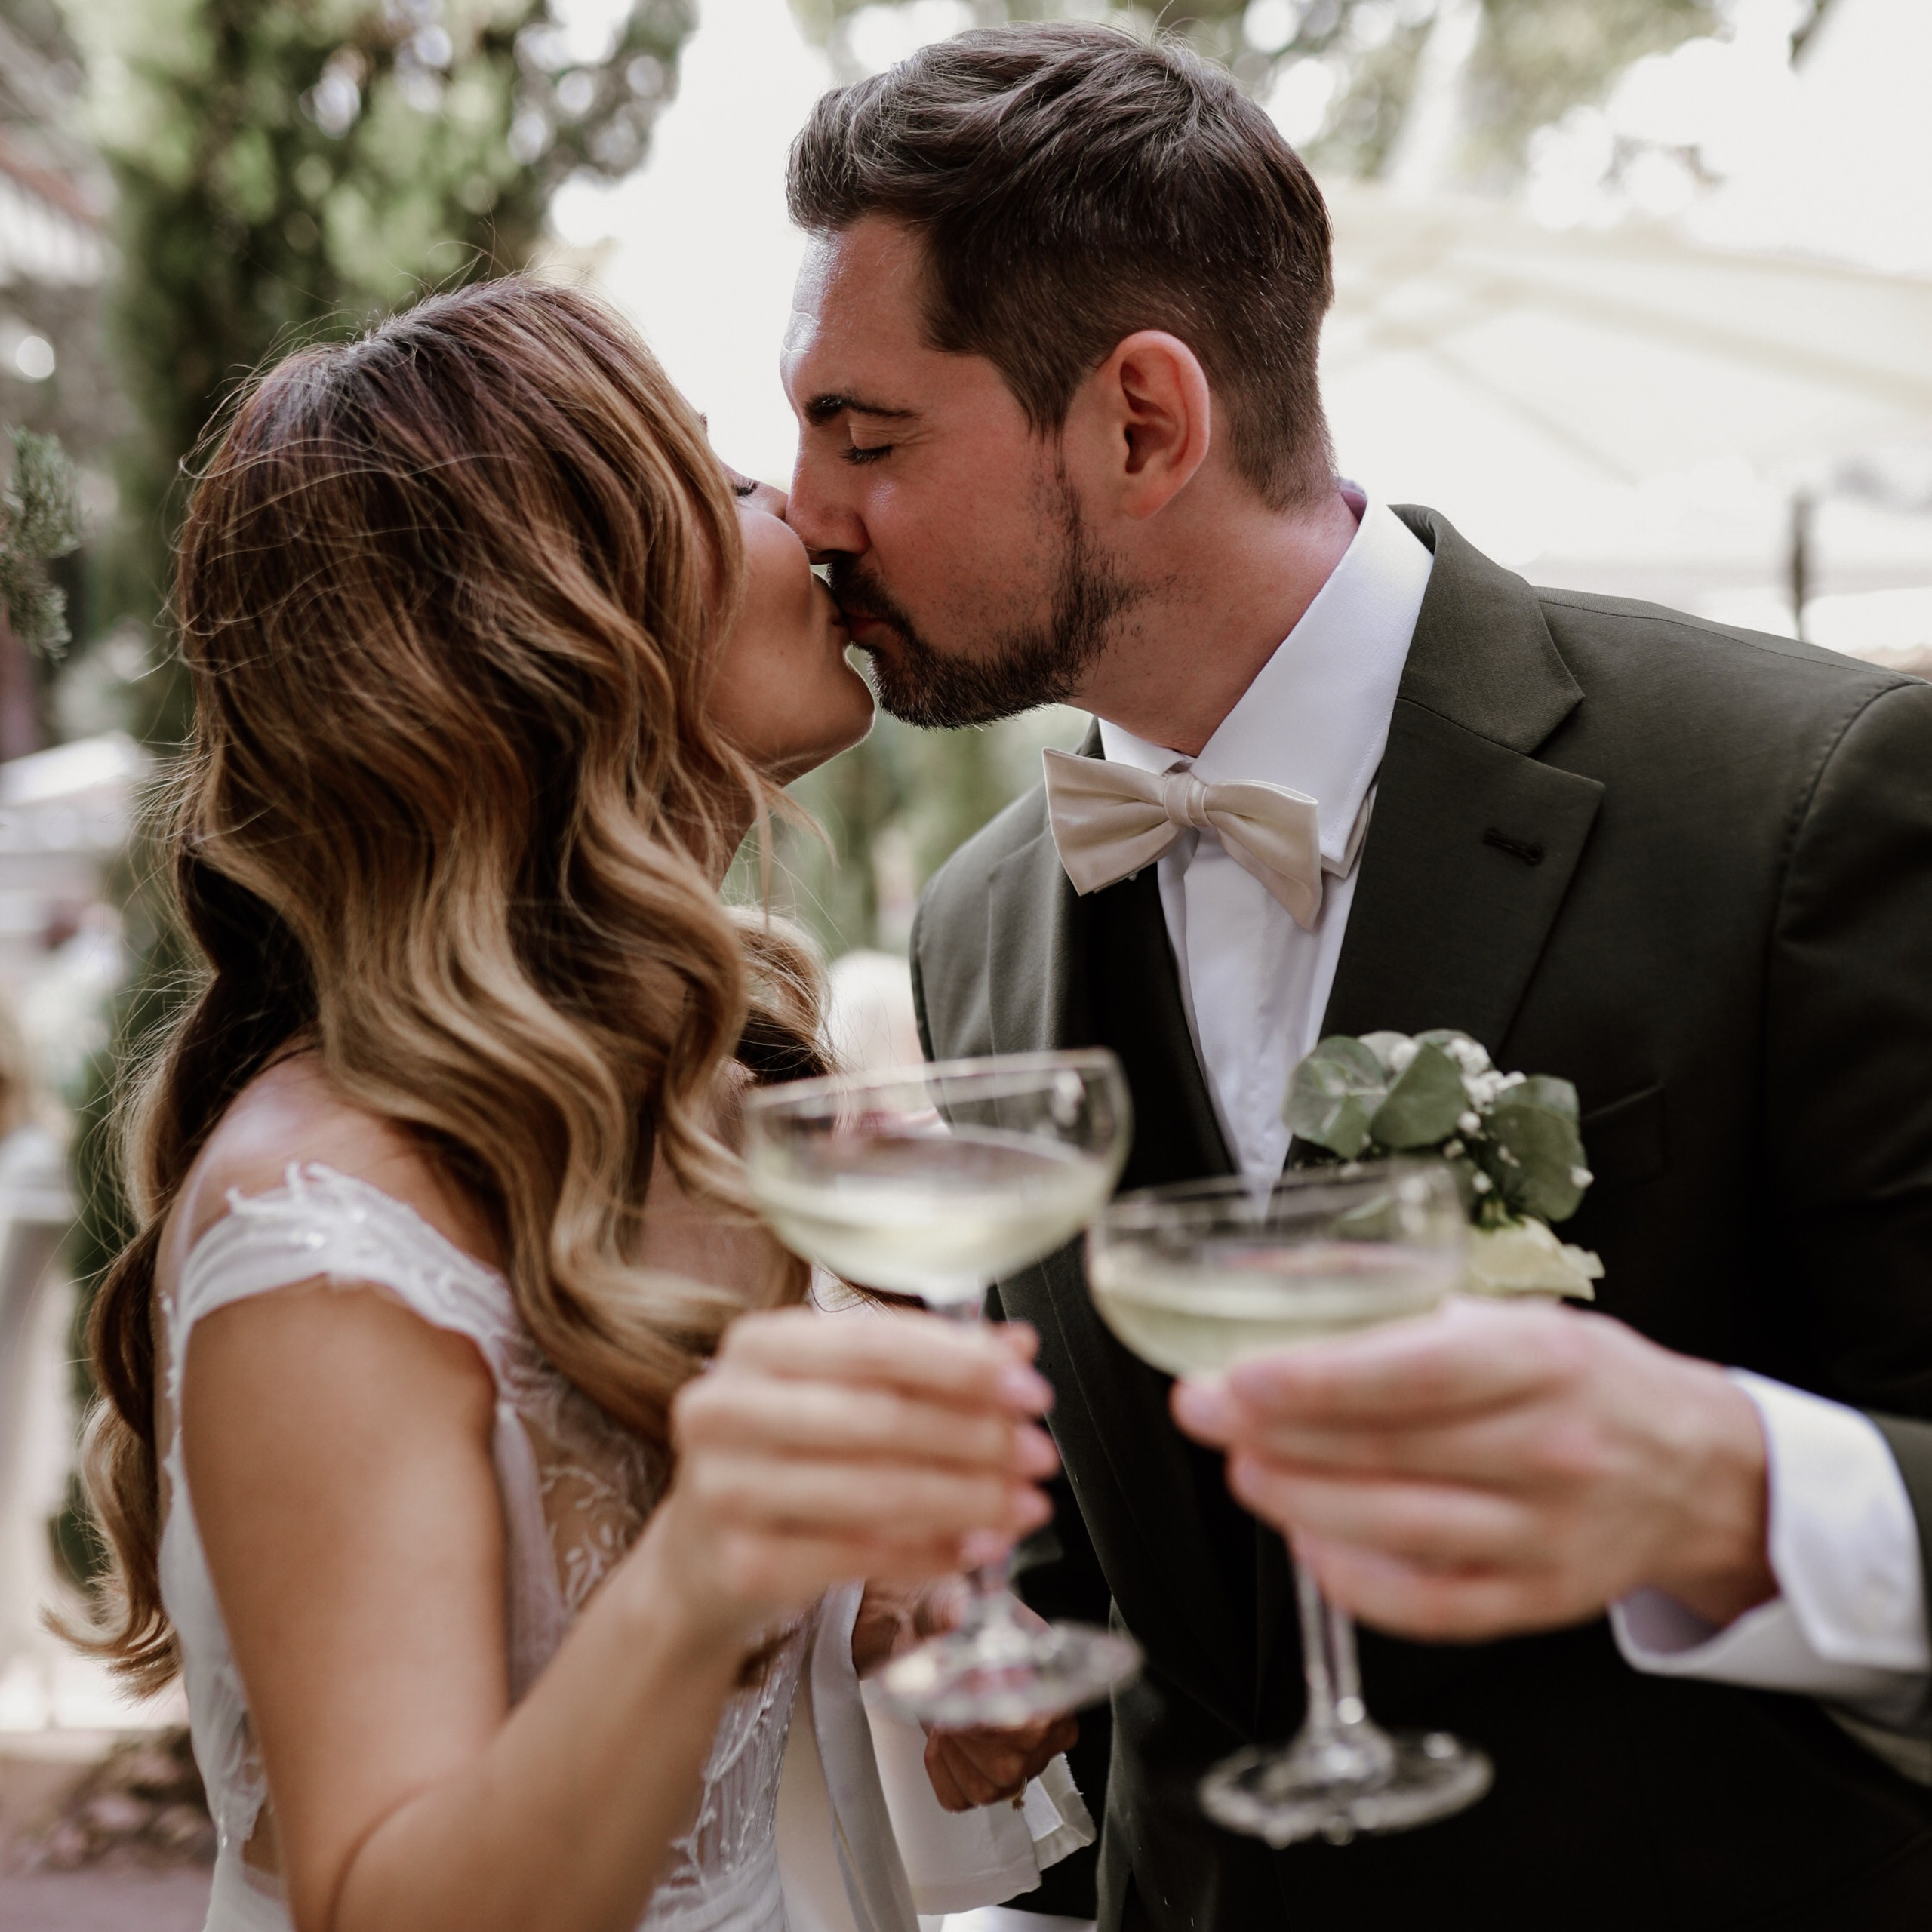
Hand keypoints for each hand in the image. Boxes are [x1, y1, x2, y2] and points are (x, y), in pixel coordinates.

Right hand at [658, 1309, 1057, 1644]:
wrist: (697, 1560)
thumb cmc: (783, 1456)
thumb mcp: (844, 1393)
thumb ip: (927, 1364)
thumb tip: (1017, 1346)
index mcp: (758, 1344)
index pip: (875, 1342)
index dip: (961, 1365)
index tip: (1028, 1388)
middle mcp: (726, 1406)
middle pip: (880, 1416)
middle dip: (976, 1437)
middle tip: (1039, 1453)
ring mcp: (724, 1488)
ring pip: (876, 1490)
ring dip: (969, 1498)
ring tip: (1027, 1503)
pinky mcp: (741, 1562)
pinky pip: (859, 1557)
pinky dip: (931, 1553)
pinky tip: (978, 1548)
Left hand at [853, 1574, 1078, 1811]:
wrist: (925, 1634)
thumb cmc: (949, 1615)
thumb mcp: (951, 1599)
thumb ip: (956, 1608)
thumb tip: (957, 1616)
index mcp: (1053, 1680)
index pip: (1038, 1723)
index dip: (995, 1718)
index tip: (966, 1694)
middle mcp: (1049, 1730)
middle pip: (1012, 1760)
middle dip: (967, 1731)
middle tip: (949, 1698)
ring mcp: (1023, 1763)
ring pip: (988, 1786)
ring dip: (952, 1749)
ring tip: (947, 1713)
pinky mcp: (988, 1782)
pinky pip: (961, 1797)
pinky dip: (940, 1767)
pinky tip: (943, 1737)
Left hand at [1170, 1295, 1774, 1641]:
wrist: (1698, 1471)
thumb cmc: (1584, 1380)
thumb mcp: (1516, 1317)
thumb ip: (1404, 1307)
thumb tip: (1275, 1283)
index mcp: (1543, 1360)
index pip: (1412, 1372)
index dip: (1314, 1379)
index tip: (1235, 1375)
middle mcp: (1552, 1450)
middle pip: (1390, 1452)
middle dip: (1275, 1434)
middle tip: (1201, 1412)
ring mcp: (1551, 1535)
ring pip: (1400, 1531)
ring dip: (1301, 1503)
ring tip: (1244, 1471)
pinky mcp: (1543, 1600)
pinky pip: (1434, 1607)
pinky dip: (1358, 1583)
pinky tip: (1309, 1544)